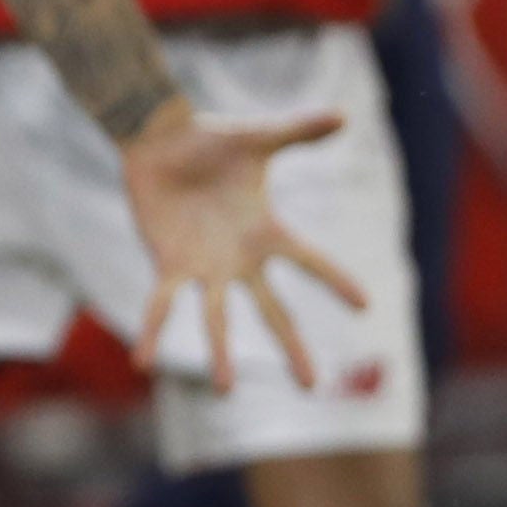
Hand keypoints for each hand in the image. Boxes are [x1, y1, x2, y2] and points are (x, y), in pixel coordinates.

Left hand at [119, 101, 370, 386]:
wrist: (159, 141)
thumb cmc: (210, 139)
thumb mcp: (259, 138)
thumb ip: (299, 131)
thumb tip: (343, 115)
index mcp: (266, 232)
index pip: (310, 261)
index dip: (336, 281)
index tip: (366, 306)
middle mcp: (240, 259)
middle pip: (272, 310)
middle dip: (292, 347)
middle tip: (311, 386)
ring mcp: (204, 267)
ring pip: (217, 319)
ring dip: (220, 354)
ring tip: (226, 391)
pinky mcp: (169, 265)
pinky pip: (161, 304)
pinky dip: (152, 331)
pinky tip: (141, 362)